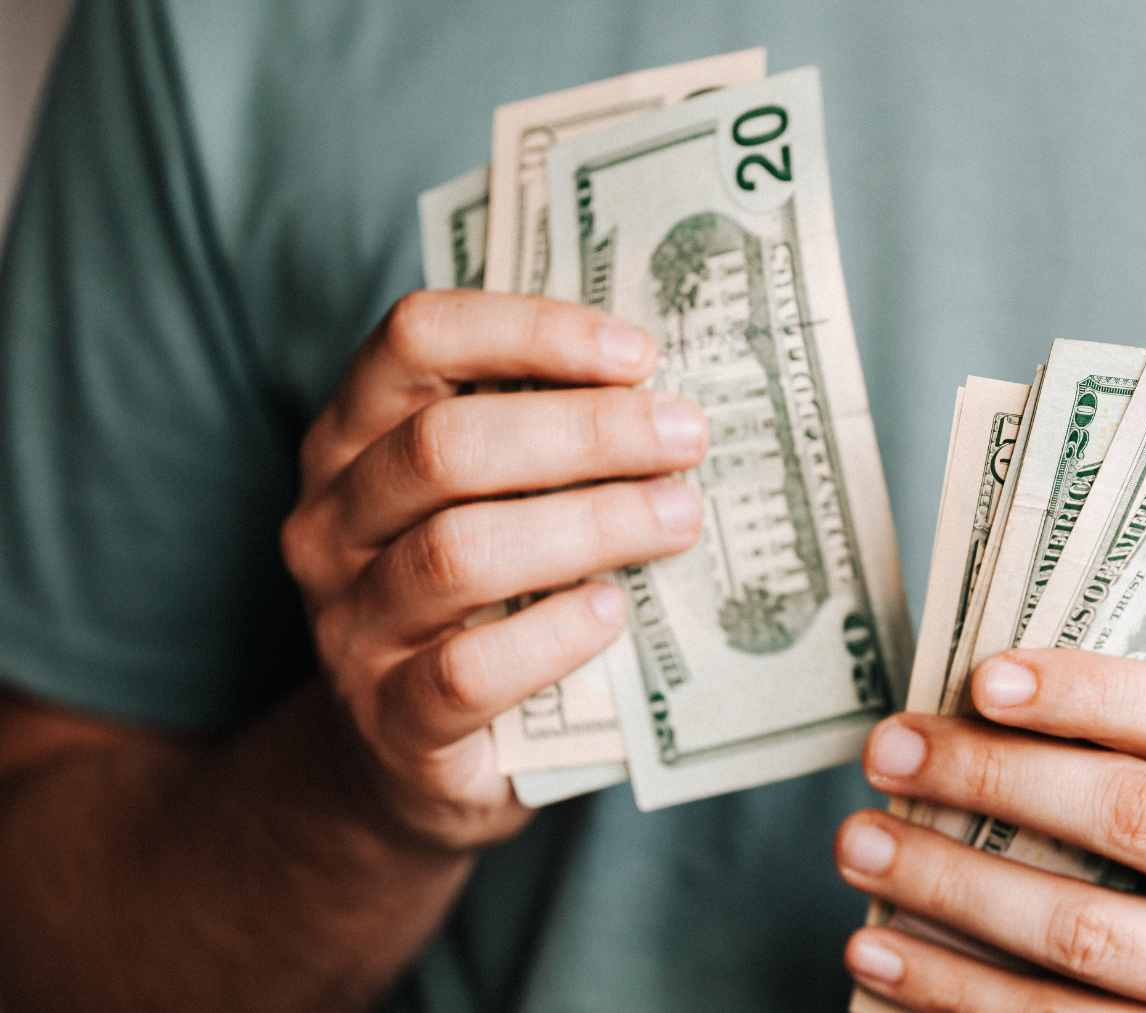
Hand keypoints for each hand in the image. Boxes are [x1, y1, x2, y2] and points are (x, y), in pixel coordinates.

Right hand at [279, 291, 705, 851]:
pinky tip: (612, 613)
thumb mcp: (493, 502)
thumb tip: (673, 393)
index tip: (638, 354)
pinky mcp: (391, 721)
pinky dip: (552, 636)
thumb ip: (547, 440)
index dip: (530, 331)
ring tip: (678, 519)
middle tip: (685, 439)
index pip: (415, 340)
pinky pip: (466, 671)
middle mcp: (332, 521)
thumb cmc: (480, 599)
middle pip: (444, 446)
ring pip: (457, 553)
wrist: (408, 757)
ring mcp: (350, 624)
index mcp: (354, 438)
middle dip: (584, 432)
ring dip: (587, 526)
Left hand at [838, 649, 1145, 1011]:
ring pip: (1082, 937)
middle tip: (888, 753)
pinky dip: (953, 991)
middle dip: (993, 778)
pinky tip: (880, 948)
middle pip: (1133, 818)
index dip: (1092, 691)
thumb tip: (975, 702)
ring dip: (951, 887)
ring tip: (860, 845)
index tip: (983, 679)